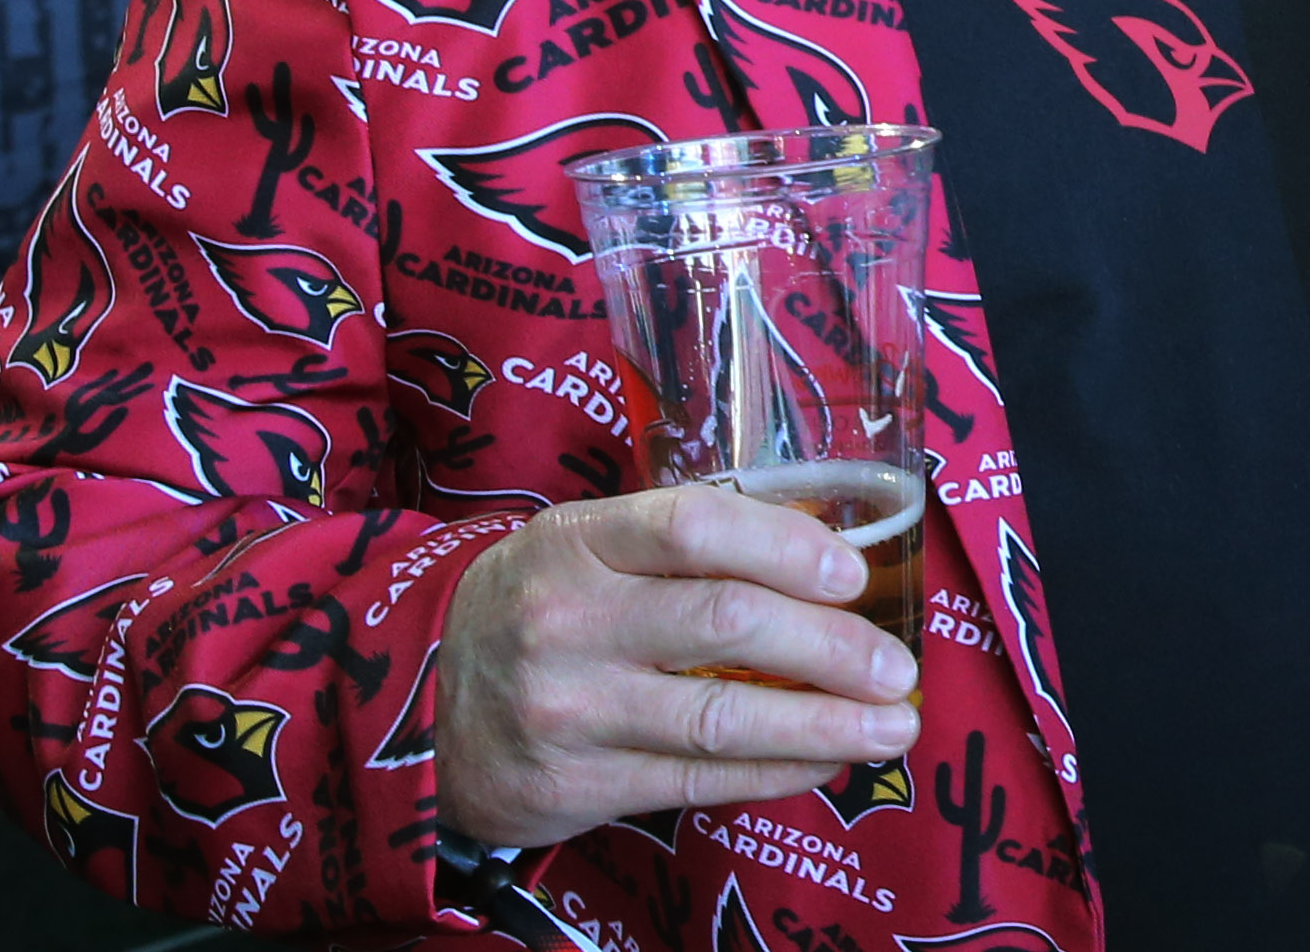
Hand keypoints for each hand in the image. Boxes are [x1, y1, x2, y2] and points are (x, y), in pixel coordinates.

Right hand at [433, 485, 923, 848]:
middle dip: (831, 647)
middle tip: (897, 668)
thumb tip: (824, 558)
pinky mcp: (575, 784)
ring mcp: (570, 708)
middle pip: (726, 624)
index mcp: (578, 539)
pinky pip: (698, 779)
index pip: (695, 526)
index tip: (853, 574)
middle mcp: (570, 619)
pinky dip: (776, 770)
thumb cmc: (535, 606)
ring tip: (890, 728)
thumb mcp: (584, 545)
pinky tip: (826, 761)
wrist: (411, 705)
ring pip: (722, 717)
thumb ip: (680, 545)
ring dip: (825, 725)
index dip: (787, 547)